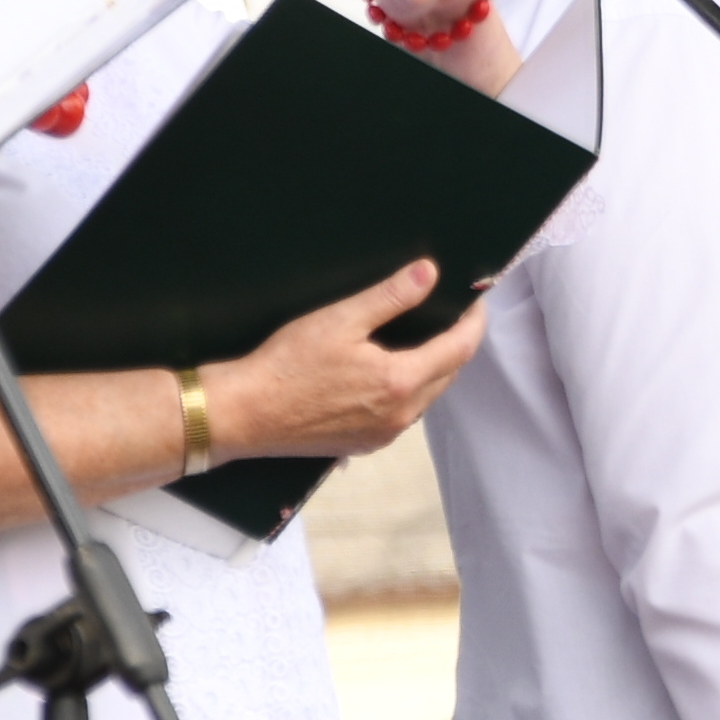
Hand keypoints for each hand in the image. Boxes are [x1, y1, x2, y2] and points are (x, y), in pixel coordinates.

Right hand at [209, 257, 488, 460]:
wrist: (244, 414)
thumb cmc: (285, 365)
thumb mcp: (340, 319)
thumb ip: (390, 297)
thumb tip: (429, 274)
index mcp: (400, 384)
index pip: (459, 349)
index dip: (473, 322)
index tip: (475, 301)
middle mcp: (400, 417)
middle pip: (447, 375)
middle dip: (455, 344)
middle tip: (450, 314)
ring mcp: (383, 436)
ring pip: (426, 397)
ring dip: (432, 368)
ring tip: (422, 338)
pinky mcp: (363, 445)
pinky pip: (402, 414)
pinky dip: (407, 389)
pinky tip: (389, 371)